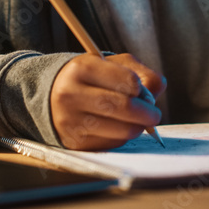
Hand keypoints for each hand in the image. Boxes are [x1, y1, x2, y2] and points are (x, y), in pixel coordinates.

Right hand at [50, 53, 164, 149]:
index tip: (142, 92)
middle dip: (148, 113)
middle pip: (126, 107)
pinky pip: (112, 144)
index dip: (142, 89)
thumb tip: (158, 89)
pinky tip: (117, 128)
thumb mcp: (110, 64)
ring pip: (122, 130)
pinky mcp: (74, 142)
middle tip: (154, 115)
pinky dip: (122, 137)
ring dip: (137, 127)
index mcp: (83, 68)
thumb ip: (139, 72)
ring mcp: (71, 120)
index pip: (128, 81)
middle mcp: (72, 94)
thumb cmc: (89, 78)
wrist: (50, 96)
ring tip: (136, 120)